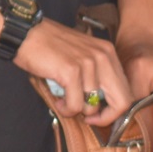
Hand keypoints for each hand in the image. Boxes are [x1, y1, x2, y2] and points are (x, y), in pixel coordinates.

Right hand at [14, 19, 131, 125]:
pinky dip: (65, 109)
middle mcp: (103, 56)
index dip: (114, 111)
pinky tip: (58, 101)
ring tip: (63, 100)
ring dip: (76, 110)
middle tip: (87, 119)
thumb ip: (96, 76)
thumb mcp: (82, 56)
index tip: (98, 114)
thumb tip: (101, 105)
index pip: (126, 92)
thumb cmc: (50, 47)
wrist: (26, 33)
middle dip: (105, 117)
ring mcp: (88, 64)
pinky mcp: (71, 71)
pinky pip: (75, 105)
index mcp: (108, 53)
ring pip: (93, 106)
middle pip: (122, 102)